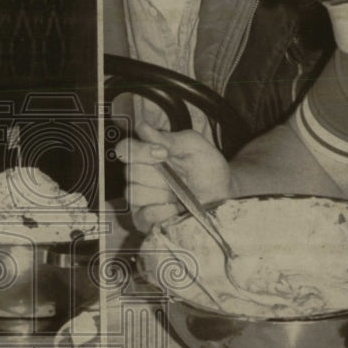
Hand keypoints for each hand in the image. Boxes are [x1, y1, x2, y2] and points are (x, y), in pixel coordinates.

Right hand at [114, 123, 230, 231]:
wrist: (223, 195)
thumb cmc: (208, 168)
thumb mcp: (195, 146)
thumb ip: (170, 138)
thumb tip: (143, 128)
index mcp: (147, 154)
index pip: (124, 149)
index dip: (140, 151)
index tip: (163, 153)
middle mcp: (140, 175)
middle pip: (130, 172)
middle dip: (157, 174)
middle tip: (178, 176)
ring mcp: (141, 198)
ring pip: (134, 192)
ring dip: (160, 193)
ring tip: (177, 193)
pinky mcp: (145, 219)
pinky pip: (142, 215)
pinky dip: (161, 211)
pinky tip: (175, 207)